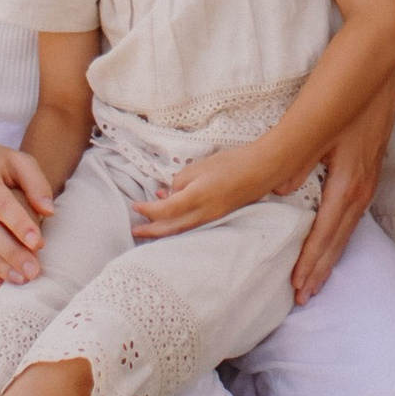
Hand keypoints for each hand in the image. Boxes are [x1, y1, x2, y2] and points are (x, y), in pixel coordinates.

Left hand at [133, 139, 274, 240]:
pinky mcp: (217, 216)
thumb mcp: (198, 167)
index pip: (165, 211)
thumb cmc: (230, 164)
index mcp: (196, 198)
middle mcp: (203, 214)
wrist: (260, 170)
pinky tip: (173, 210)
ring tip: (148, 224)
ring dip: (163, 228)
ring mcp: (212, 218)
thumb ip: (179, 182)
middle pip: (171, 229)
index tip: (136, 206)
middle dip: (151, 231)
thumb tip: (171, 194)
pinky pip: (193, 224)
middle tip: (134, 230)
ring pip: (181, 230)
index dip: (148, 210)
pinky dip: (179, 221)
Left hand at [288, 70, 394, 304]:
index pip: (326, 232)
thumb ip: (298, 158)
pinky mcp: (368, 160)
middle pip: (340, 236)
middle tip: (304, 297)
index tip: (297, 289)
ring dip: (332, 251)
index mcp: (349, 179)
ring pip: (347, 223)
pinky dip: (340, 228)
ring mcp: (368, 171)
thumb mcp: (320, 121)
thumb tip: (279, 192)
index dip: (311, 261)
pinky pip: (352, 207)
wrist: (381, 55)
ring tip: (318, 274)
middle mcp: (362, 182)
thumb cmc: (349, 85)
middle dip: (322, 267)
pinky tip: (335, 228)